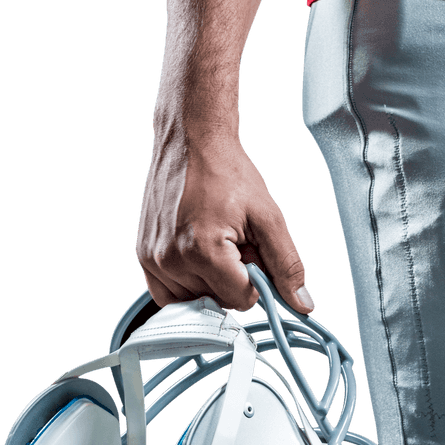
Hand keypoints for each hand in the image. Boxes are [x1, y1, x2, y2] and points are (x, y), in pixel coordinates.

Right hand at [136, 135, 313, 313]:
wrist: (191, 142)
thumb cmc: (226, 172)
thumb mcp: (268, 217)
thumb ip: (286, 264)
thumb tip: (301, 303)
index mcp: (203, 251)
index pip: (242, 300)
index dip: (255, 279)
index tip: (250, 251)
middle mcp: (172, 259)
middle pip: (219, 301)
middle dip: (232, 278)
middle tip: (231, 241)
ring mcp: (153, 259)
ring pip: (195, 300)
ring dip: (209, 281)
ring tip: (212, 243)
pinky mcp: (144, 256)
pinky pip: (169, 294)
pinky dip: (188, 283)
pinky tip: (197, 255)